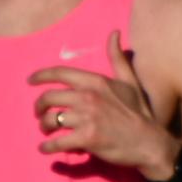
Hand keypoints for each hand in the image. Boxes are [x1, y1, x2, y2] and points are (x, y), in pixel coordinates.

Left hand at [30, 39, 175, 181]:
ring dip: (44, 127)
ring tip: (46, 131)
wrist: (151, 143)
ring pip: (50, 120)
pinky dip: (48, 147)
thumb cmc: (139, 113)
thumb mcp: (130, 82)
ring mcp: (86, 118)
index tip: (30, 81)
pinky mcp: (86, 138)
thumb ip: (118, 58)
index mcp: (96, 82)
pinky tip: (46, 148)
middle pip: (48, 98)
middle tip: (40, 114)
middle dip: (39, 107)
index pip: (59, 73)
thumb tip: (114, 32)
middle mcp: (88, 97)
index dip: (41, 76)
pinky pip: (56, 142)